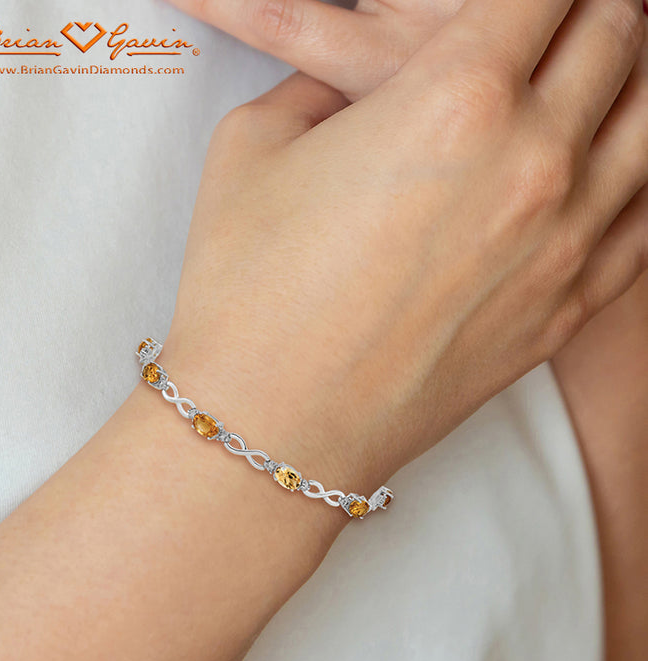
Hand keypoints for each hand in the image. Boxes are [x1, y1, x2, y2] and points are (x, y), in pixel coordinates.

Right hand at [162, 0, 647, 499]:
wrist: (273, 421)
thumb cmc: (250, 291)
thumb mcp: (253, 148)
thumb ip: (314, 90)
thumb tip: (343, 90)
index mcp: (455, 98)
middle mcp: (532, 162)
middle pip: (614, 34)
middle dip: (598, 7)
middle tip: (573, 12)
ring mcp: (563, 245)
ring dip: (631, 80)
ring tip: (600, 75)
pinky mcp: (563, 313)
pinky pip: (643, 219)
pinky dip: (638, 175)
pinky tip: (612, 166)